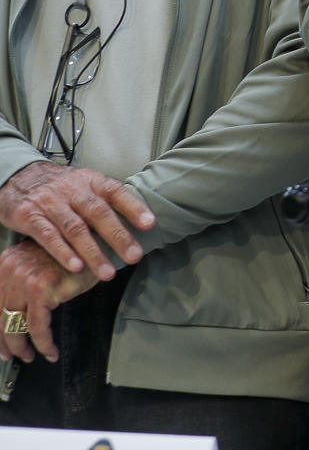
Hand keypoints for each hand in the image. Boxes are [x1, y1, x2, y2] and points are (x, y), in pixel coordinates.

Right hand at [0, 161, 152, 279]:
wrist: (18, 177)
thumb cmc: (61, 187)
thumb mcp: (84, 185)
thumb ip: (106, 201)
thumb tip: (141, 221)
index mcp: (91, 181)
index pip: (116, 192)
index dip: (134, 207)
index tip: (150, 224)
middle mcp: (72, 189)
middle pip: (98, 213)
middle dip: (118, 236)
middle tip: (134, 256)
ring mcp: (50, 202)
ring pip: (75, 228)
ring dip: (93, 252)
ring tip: (107, 272)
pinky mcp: (29, 216)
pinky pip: (48, 236)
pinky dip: (63, 252)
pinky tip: (76, 267)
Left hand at [0, 240, 98, 362]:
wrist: (101, 244)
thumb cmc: (77, 257)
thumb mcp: (43, 266)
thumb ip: (24, 282)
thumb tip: (15, 314)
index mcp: (7, 261)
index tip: (1, 342)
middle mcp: (11, 268)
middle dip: (5, 341)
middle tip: (10, 355)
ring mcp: (25, 277)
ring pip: (14, 324)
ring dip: (22, 346)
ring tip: (30, 356)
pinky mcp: (41, 288)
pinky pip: (37, 326)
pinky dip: (43, 343)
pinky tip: (50, 351)